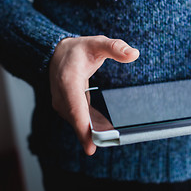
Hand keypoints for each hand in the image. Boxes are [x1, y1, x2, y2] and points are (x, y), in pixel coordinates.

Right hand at [49, 36, 138, 154]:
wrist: (55, 53)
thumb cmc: (78, 49)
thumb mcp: (97, 43)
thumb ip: (114, 47)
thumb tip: (134, 54)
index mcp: (68, 80)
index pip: (75, 107)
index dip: (82, 127)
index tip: (90, 146)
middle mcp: (61, 95)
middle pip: (76, 120)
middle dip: (89, 135)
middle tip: (108, 143)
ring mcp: (61, 103)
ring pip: (76, 123)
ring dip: (89, 133)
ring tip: (107, 140)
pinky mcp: (65, 108)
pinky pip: (77, 121)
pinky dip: (87, 127)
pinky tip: (102, 132)